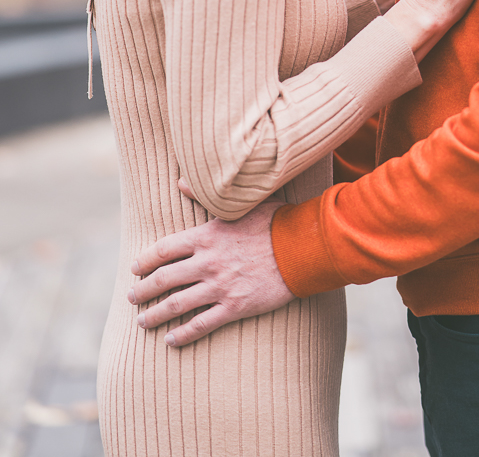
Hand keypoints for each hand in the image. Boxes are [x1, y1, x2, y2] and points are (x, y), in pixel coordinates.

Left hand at [127, 189, 293, 346]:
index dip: (144, 261)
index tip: (134, 268)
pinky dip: (182, 334)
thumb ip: (205, 195)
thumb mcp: (239, 204)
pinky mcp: (234, 306)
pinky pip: (201, 325)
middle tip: (132, 297)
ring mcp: (219, 286)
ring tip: (142, 322)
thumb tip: (180, 182)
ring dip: (155, 315)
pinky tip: (170, 340)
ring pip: (176, 305)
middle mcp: (207, 262)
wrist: (301, 247)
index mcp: (206, 236)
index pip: (163, 250)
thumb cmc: (273, 221)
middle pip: (163, 279)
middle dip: (142, 290)